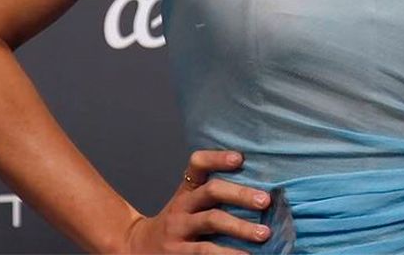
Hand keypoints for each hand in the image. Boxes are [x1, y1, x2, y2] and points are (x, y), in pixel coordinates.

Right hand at [121, 150, 271, 253]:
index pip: (197, 165)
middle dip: (241, 194)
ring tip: (264, 234)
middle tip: (266, 201)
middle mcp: (181, 207)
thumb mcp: (188, 204)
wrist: (138, 250)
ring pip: (211, 222)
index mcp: (187, 191)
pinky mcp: (178, 254)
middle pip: (211, 191)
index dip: (217, 158)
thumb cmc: (178, 224)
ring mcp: (178, 231)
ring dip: (240, 227)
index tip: (240, 158)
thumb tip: (261, 189)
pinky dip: (228, 254)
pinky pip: (205, 252)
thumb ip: (214, 195)